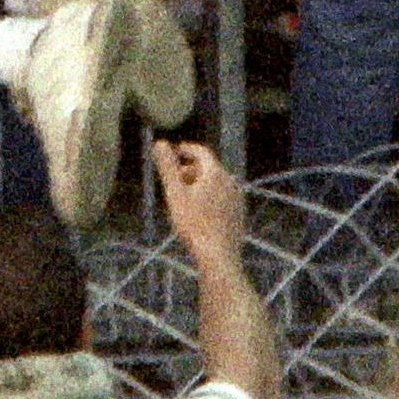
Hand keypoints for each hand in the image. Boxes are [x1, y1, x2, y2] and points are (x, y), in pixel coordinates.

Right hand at [153, 138, 242, 256]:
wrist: (218, 256)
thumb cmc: (193, 224)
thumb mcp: (175, 193)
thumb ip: (167, 167)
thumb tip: (159, 142)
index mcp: (215, 173)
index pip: (202, 152)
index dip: (187, 149)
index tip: (176, 151)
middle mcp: (230, 182)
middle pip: (209, 168)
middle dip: (191, 169)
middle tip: (175, 178)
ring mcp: (237, 199)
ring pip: (216, 184)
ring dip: (201, 184)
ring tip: (185, 197)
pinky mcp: (239, 214)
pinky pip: (223, 198)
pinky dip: (210, 197)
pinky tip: (200, 212)